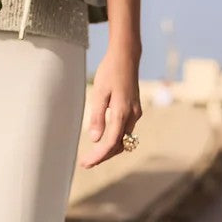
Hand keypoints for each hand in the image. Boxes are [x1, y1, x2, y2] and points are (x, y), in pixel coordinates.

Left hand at [78, 46, 141, 168]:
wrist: (126, 57)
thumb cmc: (110, 72)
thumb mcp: (99, 93)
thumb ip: (98, 117)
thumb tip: (94, 139)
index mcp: (122, 112)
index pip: (110, 142)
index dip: (98, 156)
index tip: (85, 163)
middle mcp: (132, 116)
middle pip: (119, 144)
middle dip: (103, 156)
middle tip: (86, 163)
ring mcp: (136, 113)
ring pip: (124, 139)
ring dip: (109, 148)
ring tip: (92, 155)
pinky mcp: (135, 110)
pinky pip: (125, 130)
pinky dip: (115, 138)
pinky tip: (103, 139)